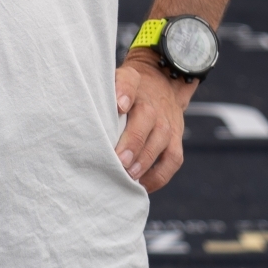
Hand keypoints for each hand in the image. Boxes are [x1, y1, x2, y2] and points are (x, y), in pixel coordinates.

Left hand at [114, 53, 193, 190]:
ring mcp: (166, 123)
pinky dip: (159, 176)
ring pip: (161, 141)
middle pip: (146, 118)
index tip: (120, 106)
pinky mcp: (176, 140)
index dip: (124, 92)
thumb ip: (105, 93)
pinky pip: (173, 160)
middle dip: (133, 142)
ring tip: (129, 176)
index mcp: (133, 85)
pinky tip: (141, 186)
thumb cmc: (129, 91)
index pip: (129, 81)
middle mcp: (152, 104)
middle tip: (119, 160)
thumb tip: (92, 113)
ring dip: (145, 161)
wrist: (163, 84)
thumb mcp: (116, 81)